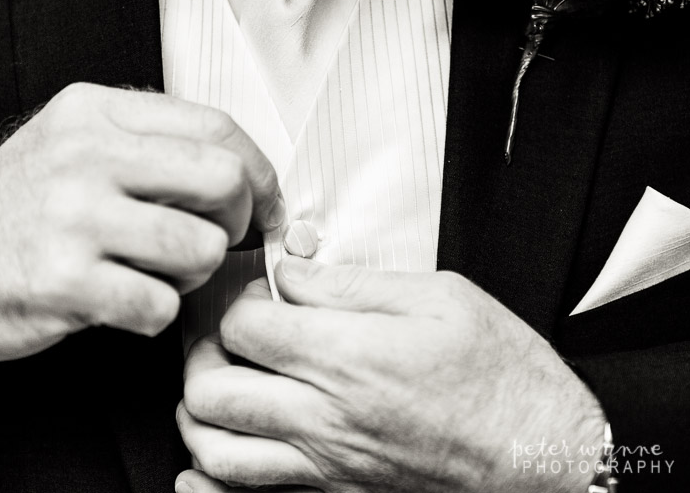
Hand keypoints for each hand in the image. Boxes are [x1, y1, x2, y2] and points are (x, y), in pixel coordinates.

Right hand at [0, 83, 283, 361]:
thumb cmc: (17, 210)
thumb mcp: (76, 147)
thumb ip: (153, 149)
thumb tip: (244, 178)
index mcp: (96, 114)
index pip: (217, 128)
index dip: (260, 173)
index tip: (265, 203)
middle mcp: (85, 155)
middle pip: (224, 181)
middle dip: (239, 222)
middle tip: (219, 238)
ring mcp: (73, 217)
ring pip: (201, 248)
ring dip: (193, 274)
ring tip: (156, 272)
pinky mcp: (64, 281)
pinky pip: (161, 305)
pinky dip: (155, 312)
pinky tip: (124, 300)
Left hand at [176, 258, 605, 492]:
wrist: (543, 457)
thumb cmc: (503, 377)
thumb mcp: (440, 298)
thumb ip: (352, 284)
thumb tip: (291, 272)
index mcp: (349, 356)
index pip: (242, 324)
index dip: (238, 297)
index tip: (258, 290)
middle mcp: (326, 416)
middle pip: (209, 387)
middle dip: (201, 350)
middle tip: (225, 331)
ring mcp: (325, 463)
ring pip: (214, 449)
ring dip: (199, 410)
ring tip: (221, 380)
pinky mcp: (334, 491)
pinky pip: (247, 492)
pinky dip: (214, 472)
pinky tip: (224, 445)